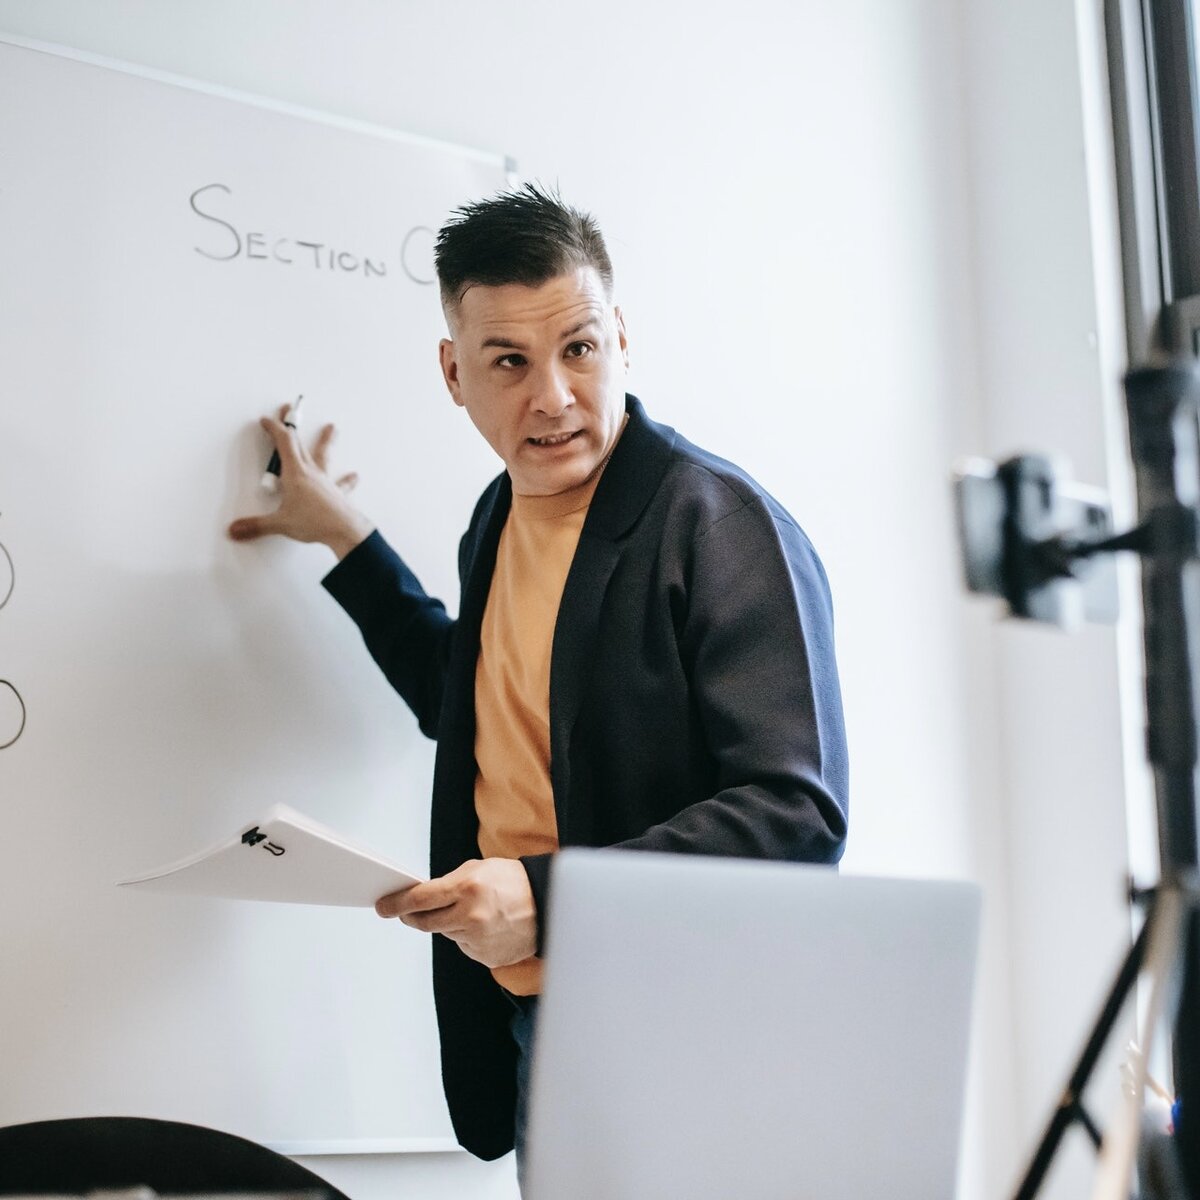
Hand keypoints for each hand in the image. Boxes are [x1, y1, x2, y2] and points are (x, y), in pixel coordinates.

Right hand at [227, 407, 374, 558]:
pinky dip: (346, 479)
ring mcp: (326, 481)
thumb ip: (256, 526)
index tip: (266, 420)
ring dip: (326, 441)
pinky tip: (354, 476)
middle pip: (299, 442)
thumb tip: (235, 529)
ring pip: (324, 455)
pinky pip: (341, 483)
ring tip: (332, 428)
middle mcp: (311, 472)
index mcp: (295, 473)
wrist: (345, 530)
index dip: (274, 428)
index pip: (283, 442)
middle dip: (291, 425)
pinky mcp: (337, 493)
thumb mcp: (280, 523)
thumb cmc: (316, 521)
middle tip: (288, 409)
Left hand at [376, 859, 537, 968]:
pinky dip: (465, 936)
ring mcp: (478, 940)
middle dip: (412, 916)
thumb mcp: (479, 869)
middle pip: (425, 922)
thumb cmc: (512, 881)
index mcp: (468, 888)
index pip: (420, 899)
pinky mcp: (485, 957)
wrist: (548, 904)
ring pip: (445, 933)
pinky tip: (484, 925)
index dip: (397, 903)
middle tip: (407, 912)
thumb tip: (419, 897)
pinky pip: (463, 946)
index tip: (382, 906)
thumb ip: (448, 883)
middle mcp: (471, 916)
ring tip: (470, 910)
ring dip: (447, 923)